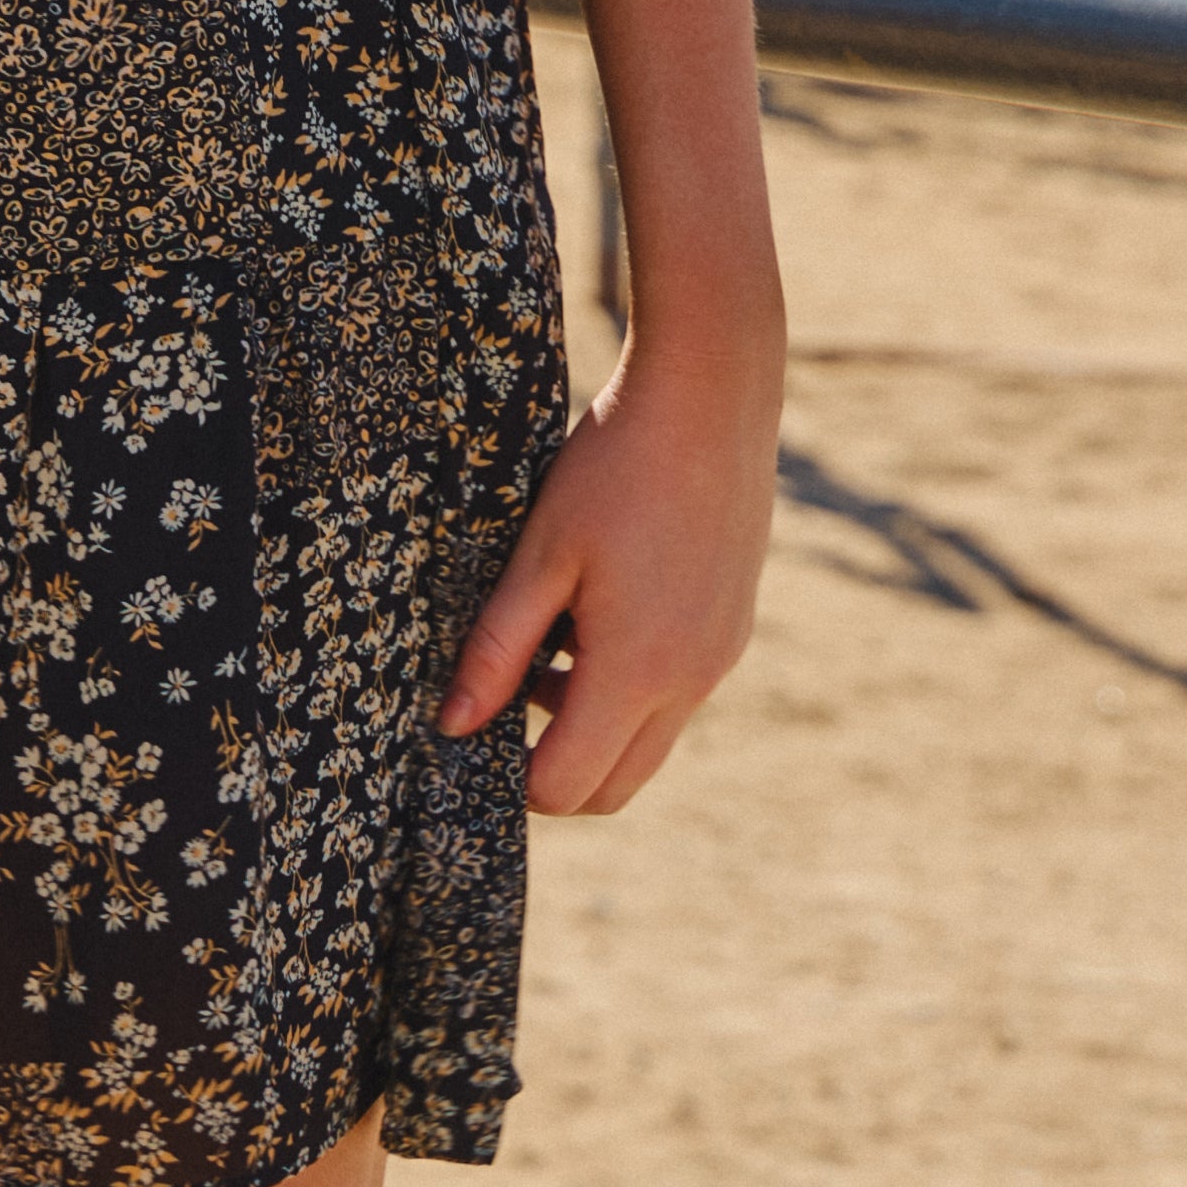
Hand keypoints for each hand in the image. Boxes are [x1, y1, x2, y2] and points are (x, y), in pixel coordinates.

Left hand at [437, 347, 776, 817]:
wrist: (710, 400)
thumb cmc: (614, 468)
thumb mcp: (541, 555)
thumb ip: (498, 648)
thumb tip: (454, 725)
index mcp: (638, 671)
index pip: (569, 785)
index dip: (513, 779)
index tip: (472, 736)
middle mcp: (691, 682)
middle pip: (616, 786)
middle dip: (555, 771)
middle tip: (501, 706)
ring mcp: (721, 658)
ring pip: (649, 741)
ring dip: (592, 723)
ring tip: (545, 641)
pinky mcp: (733, 630)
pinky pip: (676, 693)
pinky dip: (630, 685)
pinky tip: (595, 610)